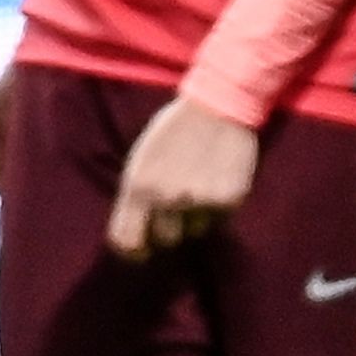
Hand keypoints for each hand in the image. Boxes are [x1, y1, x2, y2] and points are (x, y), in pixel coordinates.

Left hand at [104, 94, 260, 260]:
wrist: (218, 104)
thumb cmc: (173, 129)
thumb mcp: (142, 159)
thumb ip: (137, 194)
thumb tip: (139, 229)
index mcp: (138, 187)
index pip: (126, 240)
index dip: (134, 251)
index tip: (142, 251)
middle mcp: (166, 198)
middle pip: (166, 239)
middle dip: (171, 227)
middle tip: (179, 205)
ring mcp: (199, 200)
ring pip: (196, 230)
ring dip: (197, 216)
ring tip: (201, 186)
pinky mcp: (229, 199)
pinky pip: (221, 218)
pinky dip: (220, 205)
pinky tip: (219, 179)